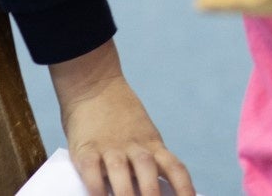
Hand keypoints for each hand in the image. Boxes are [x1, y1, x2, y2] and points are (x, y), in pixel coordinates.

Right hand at [49, 41, 192, 195]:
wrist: (95, 86)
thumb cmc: (119, 119)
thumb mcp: (142, 136)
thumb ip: (148, 161)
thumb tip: (158, 191)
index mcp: (153, 145)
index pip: (175, 168)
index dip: (185, 188)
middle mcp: (135, 146)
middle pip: (149, 171)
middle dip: (153, 195)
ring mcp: (110, 147)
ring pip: (122, 172)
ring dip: (127, 193)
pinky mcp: (86, 148)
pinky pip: (91, 171)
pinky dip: (95, 187)